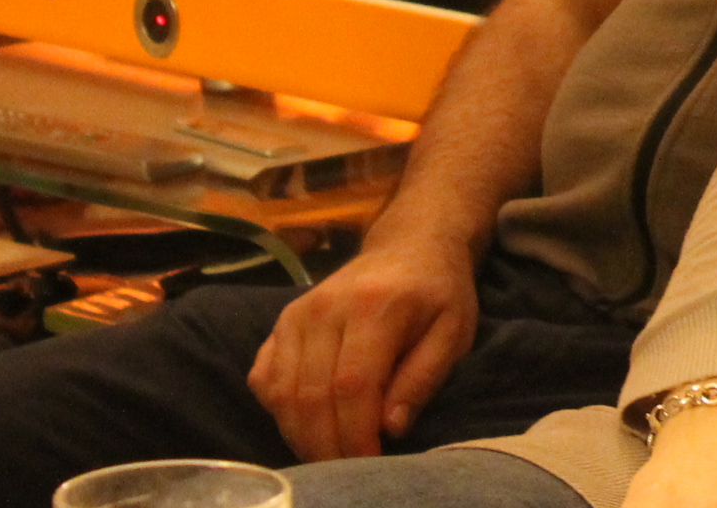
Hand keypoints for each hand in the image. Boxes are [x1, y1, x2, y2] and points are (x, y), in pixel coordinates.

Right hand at [247, 233, 479, 460]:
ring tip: (329, 455)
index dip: (355, 434)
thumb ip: (423, 378)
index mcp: (373, 307)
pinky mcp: (281, 322)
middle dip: (327, 444)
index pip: (352, 385)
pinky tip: (305, 424)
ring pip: (281, 392)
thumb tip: (390, 428)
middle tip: (347, 470)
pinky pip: (264, 378)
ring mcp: (295, 314)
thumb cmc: (437, 292)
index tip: (369, 464)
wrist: (409, 245)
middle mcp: (324, 308)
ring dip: (300, 435)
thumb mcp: (453, 332)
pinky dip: (278, 410)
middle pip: (310, 395)